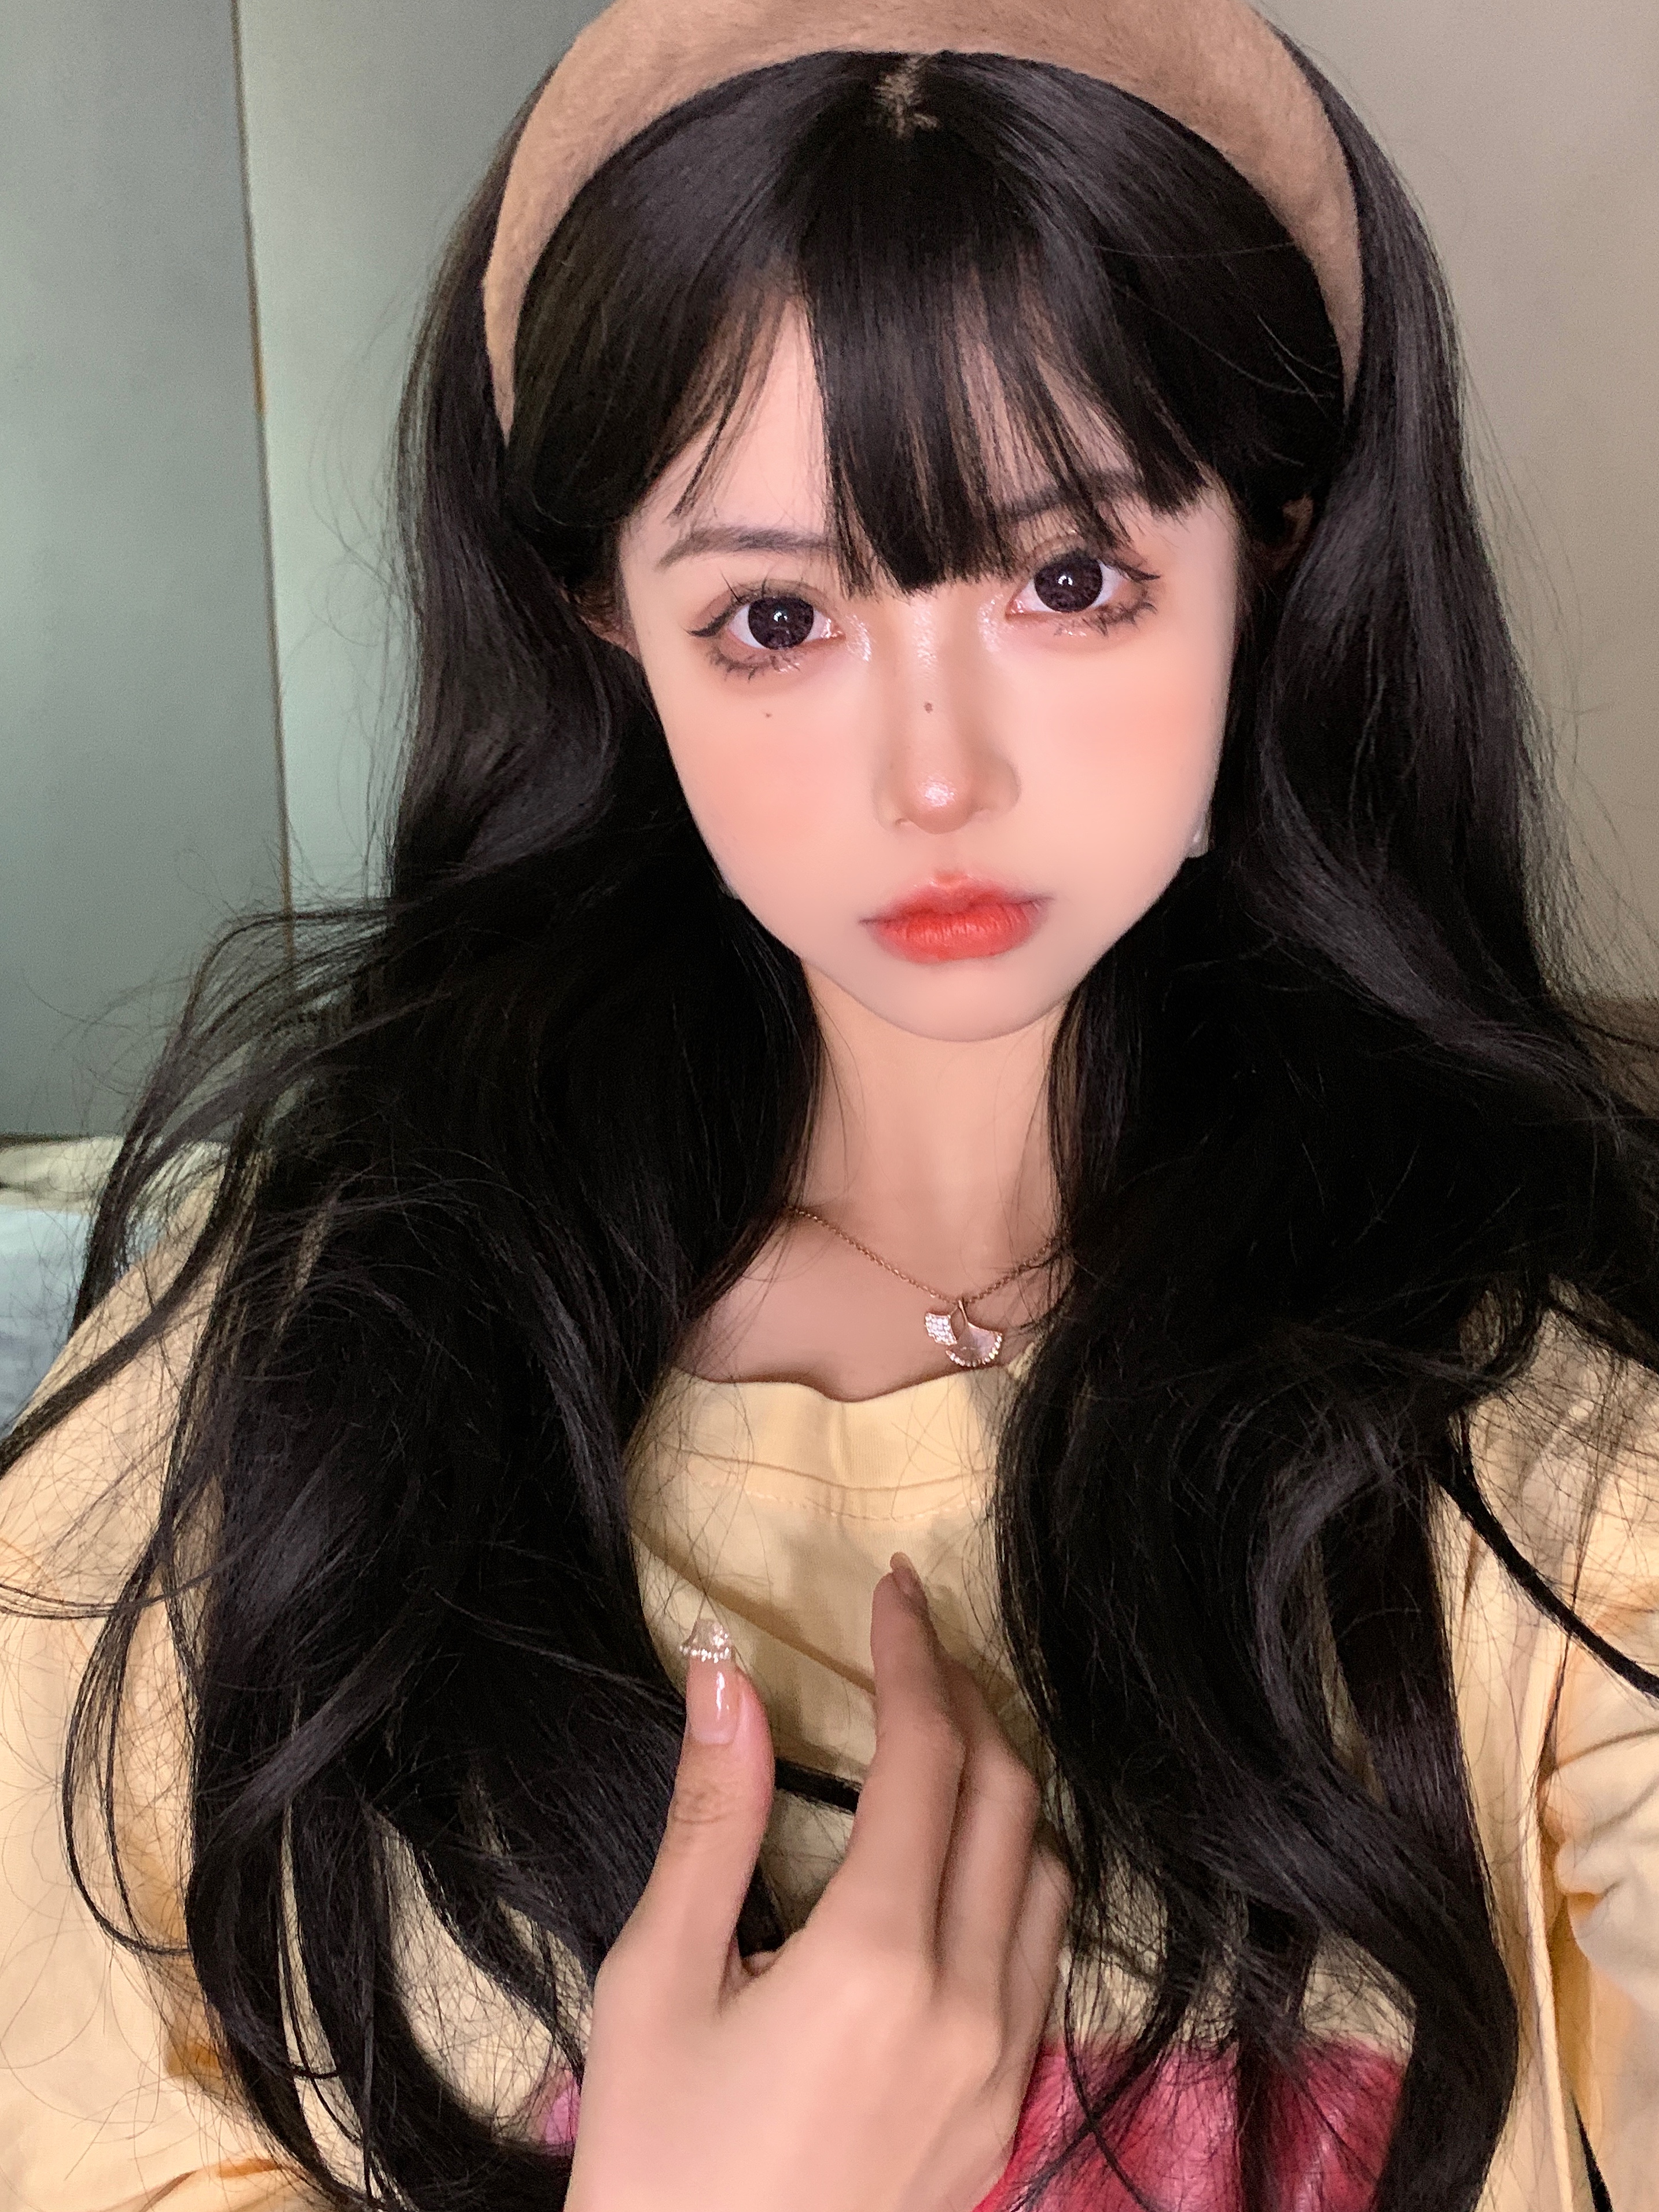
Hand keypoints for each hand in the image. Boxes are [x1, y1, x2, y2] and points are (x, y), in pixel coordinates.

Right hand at [564, 1554, 1070, 2211]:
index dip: (914, 1654)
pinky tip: (956, 1866)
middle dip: (966, 1700)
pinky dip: (1015, 1875)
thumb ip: (711, 1816)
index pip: (928, 1754)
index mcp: (876, 1959)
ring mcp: (1002, 2067)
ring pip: (1045, 1874)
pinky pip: (1044, 1957)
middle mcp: (967, 2003)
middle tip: (911, 1647)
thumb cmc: (656, 2161)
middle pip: (1006, 1795)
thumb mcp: (656, 1979)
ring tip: (937, 1742)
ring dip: (1003, 1786)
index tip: (894, 1589)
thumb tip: (728, 1672)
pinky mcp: (1007, 2116)